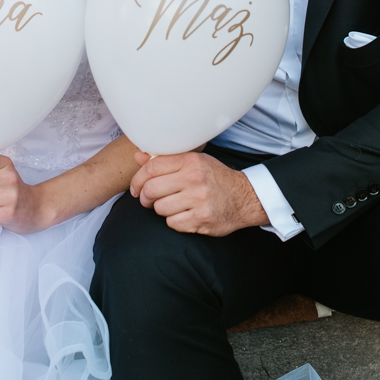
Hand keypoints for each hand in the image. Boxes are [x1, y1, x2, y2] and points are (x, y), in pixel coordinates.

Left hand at [130, 151, 268, 235]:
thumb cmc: (215, 178)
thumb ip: (165, 160)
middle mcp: (194, 178)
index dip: (137, 179)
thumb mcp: (194, 161)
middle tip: (148, 200)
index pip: (152, 168)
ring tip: (171, 206)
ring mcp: (198, 200)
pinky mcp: (202, 219)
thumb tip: (137, 156)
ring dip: (161, 210)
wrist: (244, 197)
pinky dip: (174, 221)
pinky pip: (173, 223)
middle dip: (145, 197)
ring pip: (160, 209)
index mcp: (191, 161)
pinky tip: (183, 215)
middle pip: (151, 190)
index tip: (136, 187)